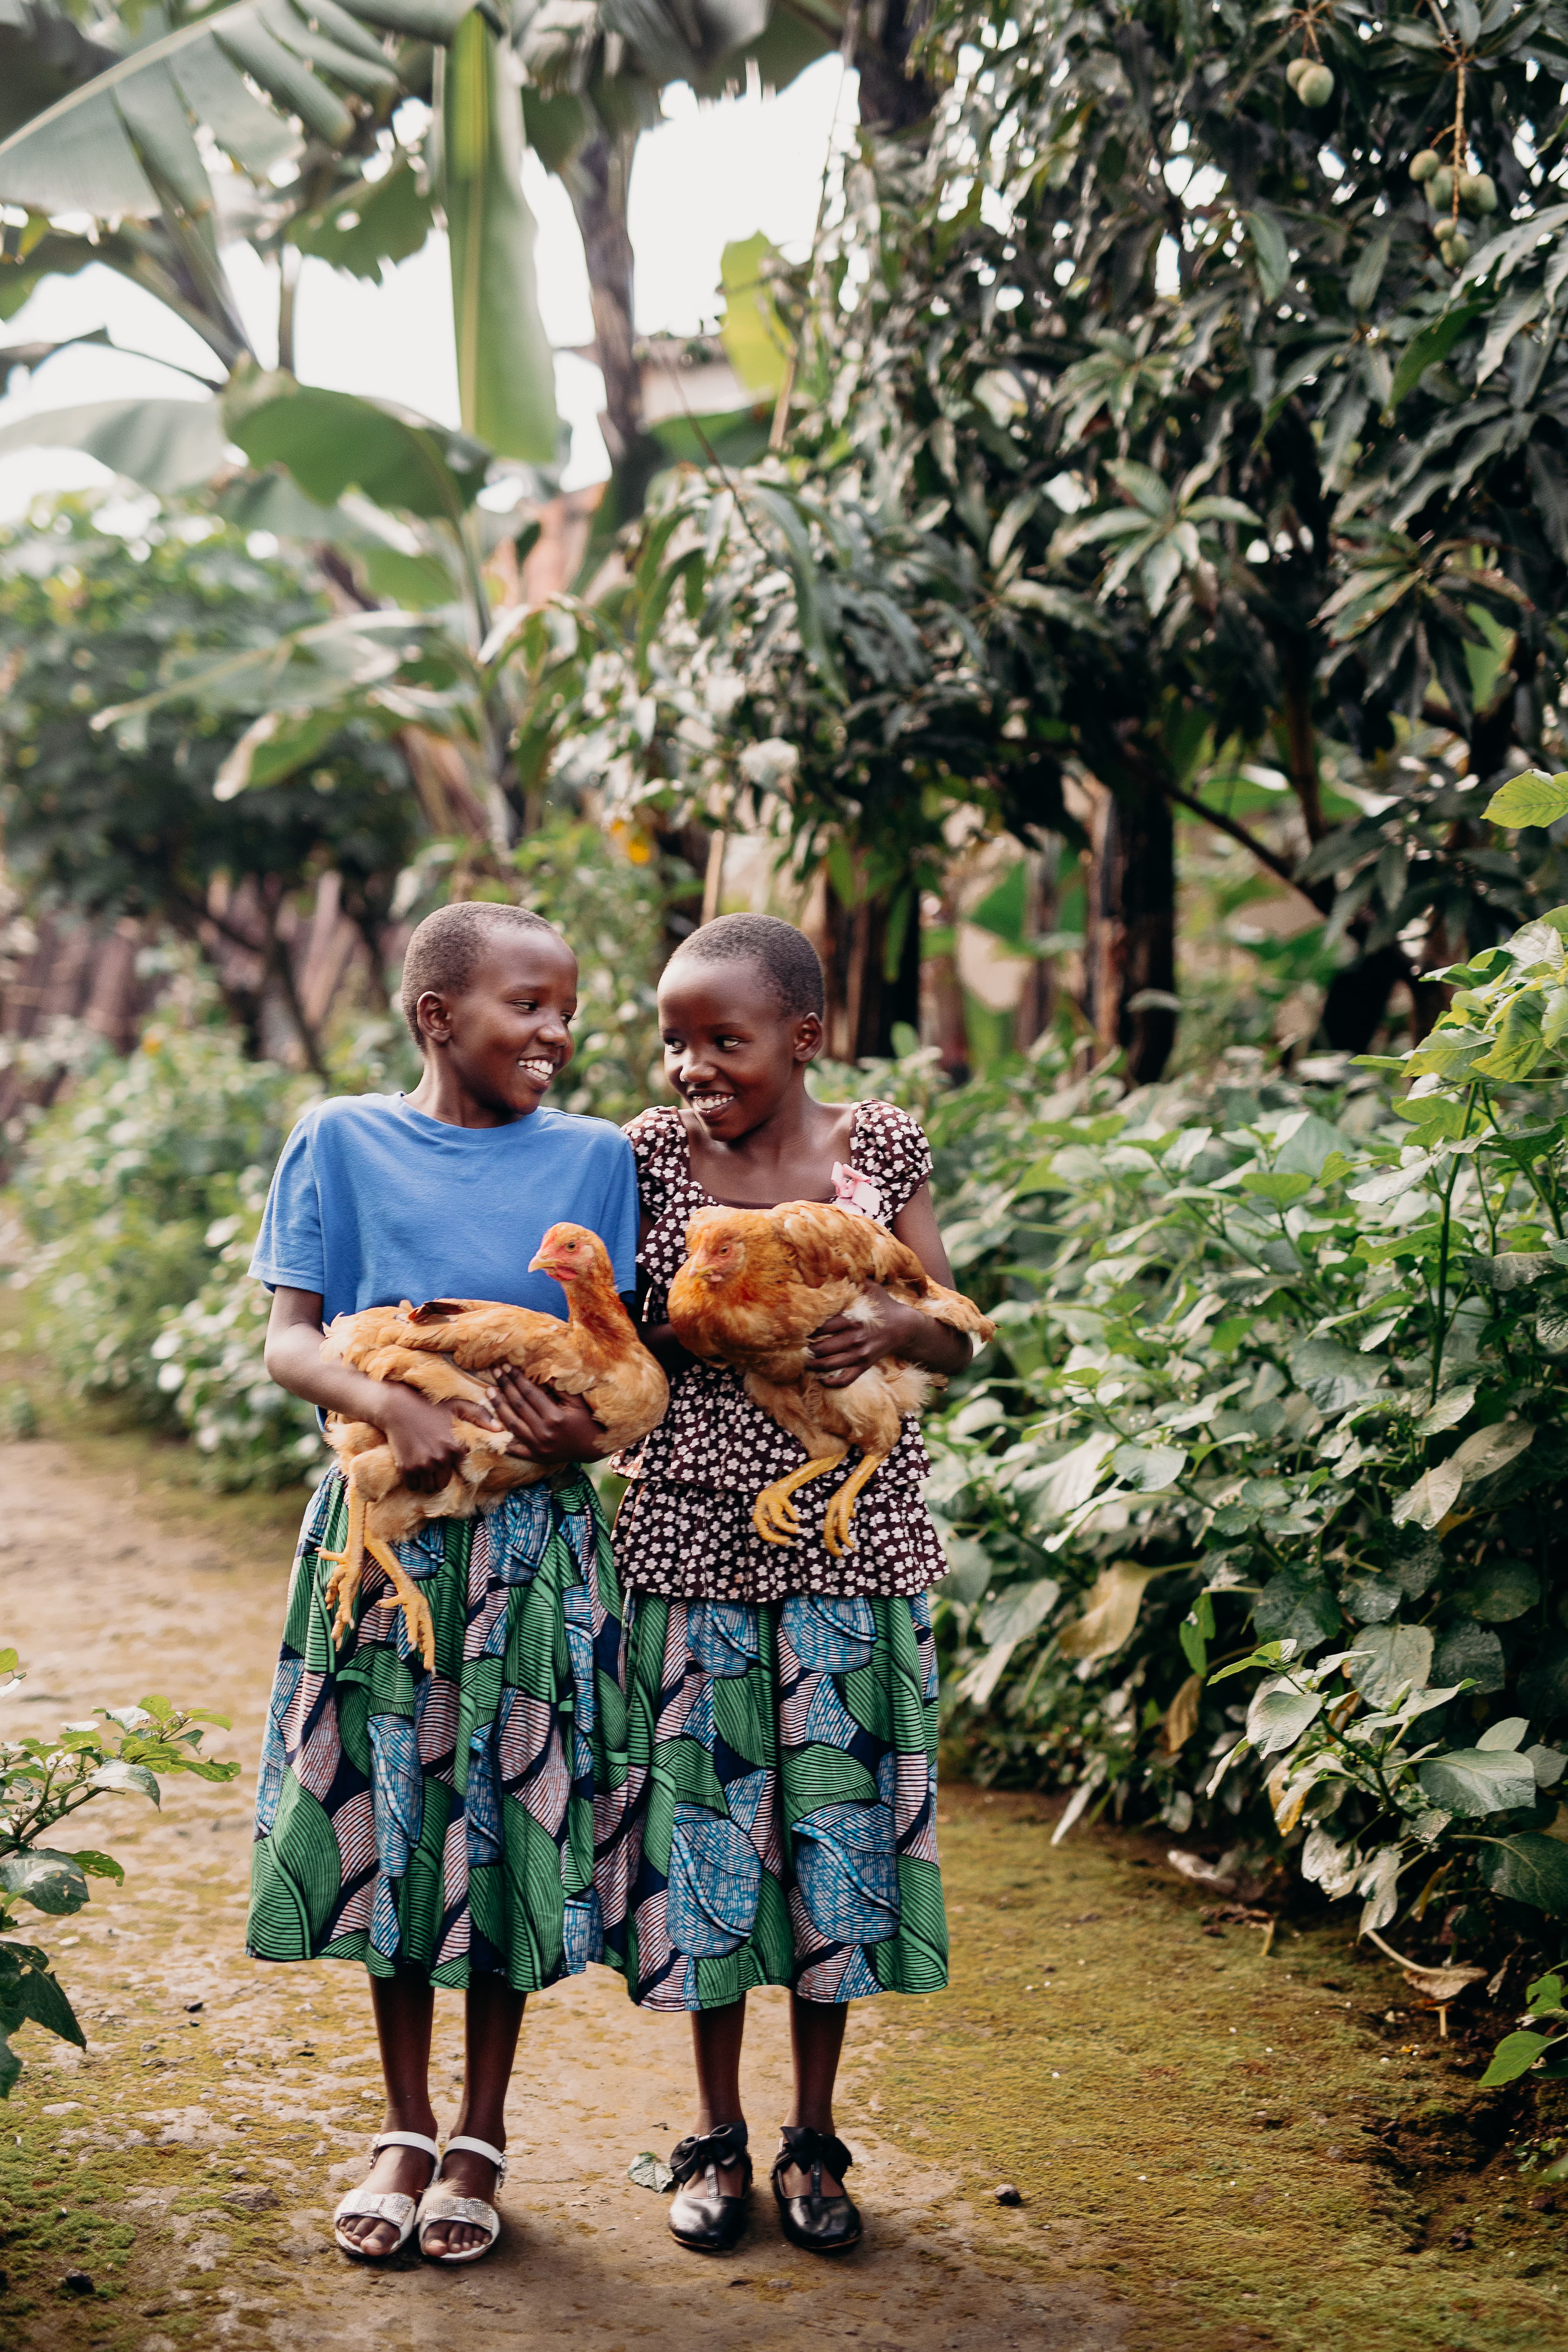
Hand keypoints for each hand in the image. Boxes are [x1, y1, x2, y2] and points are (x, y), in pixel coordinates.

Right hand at [378, 1382, 497, 1495]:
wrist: (398, 1407)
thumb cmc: (430, 1406)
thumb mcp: (458, 1406)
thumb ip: (480, 1416)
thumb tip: (500, 1429)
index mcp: (456, 1447)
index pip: (460, 1467)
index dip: (452, 1461)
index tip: (445, 1452)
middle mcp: (441, 1458)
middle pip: (444, 1482)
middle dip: (440, 1475)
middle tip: (433, 1461)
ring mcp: (424, 1465)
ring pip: (430, 1487)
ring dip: (428, 1481)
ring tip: (424, 1466)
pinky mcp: (407, 1469)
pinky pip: (414, 1487)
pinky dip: (413, 1481)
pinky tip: (413, 1466)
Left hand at [487, 1367, 605, 1462]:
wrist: (593, 1447)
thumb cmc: (587, 1420)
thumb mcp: (577, 1401)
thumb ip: (559, 1387)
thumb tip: (540, 1370)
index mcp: (555, 1417)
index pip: (530, 1393)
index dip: (517, 1378)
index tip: (507, 1366)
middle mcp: (544, 1432)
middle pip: (518, 1406)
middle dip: (505, 1386)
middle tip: (495, 1373)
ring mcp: (538, 1447)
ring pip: (512, 1424)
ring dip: (499, 1406)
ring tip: (490, 1391)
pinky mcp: (535, 1456)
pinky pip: (514, 1448)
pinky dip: (503, 1438)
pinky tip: (492, 1425)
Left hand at [806, 1284, 919, 1387]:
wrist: (905, 1328)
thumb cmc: (884, 1306)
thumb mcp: (872, 1289)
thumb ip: (855, 1280)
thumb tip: (839, 1263)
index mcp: (851, 1320)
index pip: (822, 1327)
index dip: (807, 1329)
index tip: (796, 1329)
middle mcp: (854, 1339)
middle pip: (821, 1348)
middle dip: (806, 1349)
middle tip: (796, 1347)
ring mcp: (859, 1355)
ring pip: (829, 1365)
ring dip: (813, 1365)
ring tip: (803, 1361)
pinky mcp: (864, 1366)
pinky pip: (845, 1379)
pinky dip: (831, 1382)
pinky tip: (821, 1379)